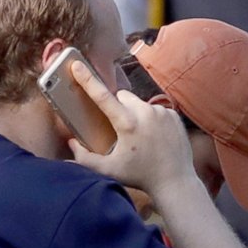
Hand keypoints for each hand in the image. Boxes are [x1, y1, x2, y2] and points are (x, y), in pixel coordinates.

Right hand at [57, 50, 198, 200]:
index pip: (102, 96)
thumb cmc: (141, 176)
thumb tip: (71, 144)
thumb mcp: (109, 170)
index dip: (88, 80)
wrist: (175, 181)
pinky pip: (155, 110)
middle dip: (117, 107)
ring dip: (135, 114)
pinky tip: (154, 137)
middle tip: (121, 129)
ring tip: (140, 137)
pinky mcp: (173, 115)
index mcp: (127, 123)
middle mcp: (145, 112)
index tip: (77, 65)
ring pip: (139, 103)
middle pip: (122, 96)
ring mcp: (162, 112)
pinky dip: (151, 119)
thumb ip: (85, 159)